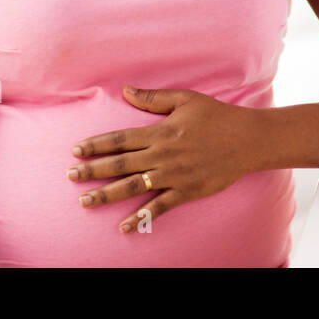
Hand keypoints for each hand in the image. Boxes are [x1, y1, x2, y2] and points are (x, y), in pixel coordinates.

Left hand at [68, 85, 263, 233]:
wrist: (247, 140)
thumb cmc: (217, 116)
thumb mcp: (185, 99)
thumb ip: (153, 98)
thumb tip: (125, 91)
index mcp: (160, 132)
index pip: (120, 139)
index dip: (96, 145)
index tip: (76, 150)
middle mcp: (162, 155)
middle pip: (120, 164)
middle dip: (92, 170)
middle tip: (70, 176)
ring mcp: (174, 175)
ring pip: (133, 187)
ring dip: (107, 195)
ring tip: (85, 202)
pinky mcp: (187, 191)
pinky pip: (159, 208)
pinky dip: (141, 218)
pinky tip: (124, 227)